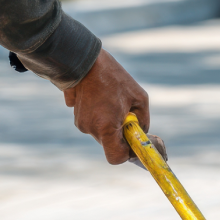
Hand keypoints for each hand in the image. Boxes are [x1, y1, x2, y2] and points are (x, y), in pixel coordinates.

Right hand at [64, 50, 149, 164]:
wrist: (85, 62)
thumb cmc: (114, 77)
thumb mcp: (139, 97)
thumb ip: (143, 120)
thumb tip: (142, 132)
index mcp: (107, 127)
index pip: (116, 158)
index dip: (126, 154)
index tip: (131, 142)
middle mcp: (91, 129)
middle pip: (109, 144)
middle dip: (119, 134)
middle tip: (125, 115)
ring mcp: (81, 124)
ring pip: (101, 133)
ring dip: (109, 124)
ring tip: (112, 103)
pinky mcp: (76, 117)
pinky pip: (93, 124)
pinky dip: (100, 117)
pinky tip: (102, 99)